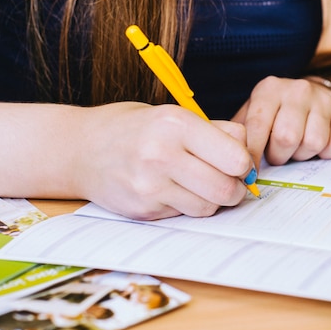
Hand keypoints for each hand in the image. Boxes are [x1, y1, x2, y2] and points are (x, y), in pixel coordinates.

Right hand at [79, 102, 253, 219]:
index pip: (235, 157)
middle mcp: (162, 155)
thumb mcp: (174, 115)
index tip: (240, 163)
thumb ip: (215, 131)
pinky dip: (189, 206)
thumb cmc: (134, 128)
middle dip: (236, 189)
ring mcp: (150, 186)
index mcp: (176, 124)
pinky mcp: (143, 209)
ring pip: (208, 207)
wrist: (81, 149)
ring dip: (214, 200)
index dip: (245, 164)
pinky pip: (185, 214)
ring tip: (202, 184)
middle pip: (226, 188)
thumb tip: (250, 154)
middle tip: (231, 181)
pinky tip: (176, 190)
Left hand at [233, 76, 330, 167]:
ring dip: (302, 155)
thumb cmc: (275, 113)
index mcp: (270, 89)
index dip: (252, 154)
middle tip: (277, 155)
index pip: (258, 125)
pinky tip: (318, 147)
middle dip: (279, 155)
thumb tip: (226, 163)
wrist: (313, 95)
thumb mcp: (253, 113)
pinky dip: (326, 154)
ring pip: (313, 143)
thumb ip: (239, 134)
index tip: (249, 173)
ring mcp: (324, 101)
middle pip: (287, 137)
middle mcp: (298, 90)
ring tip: (297, 148)